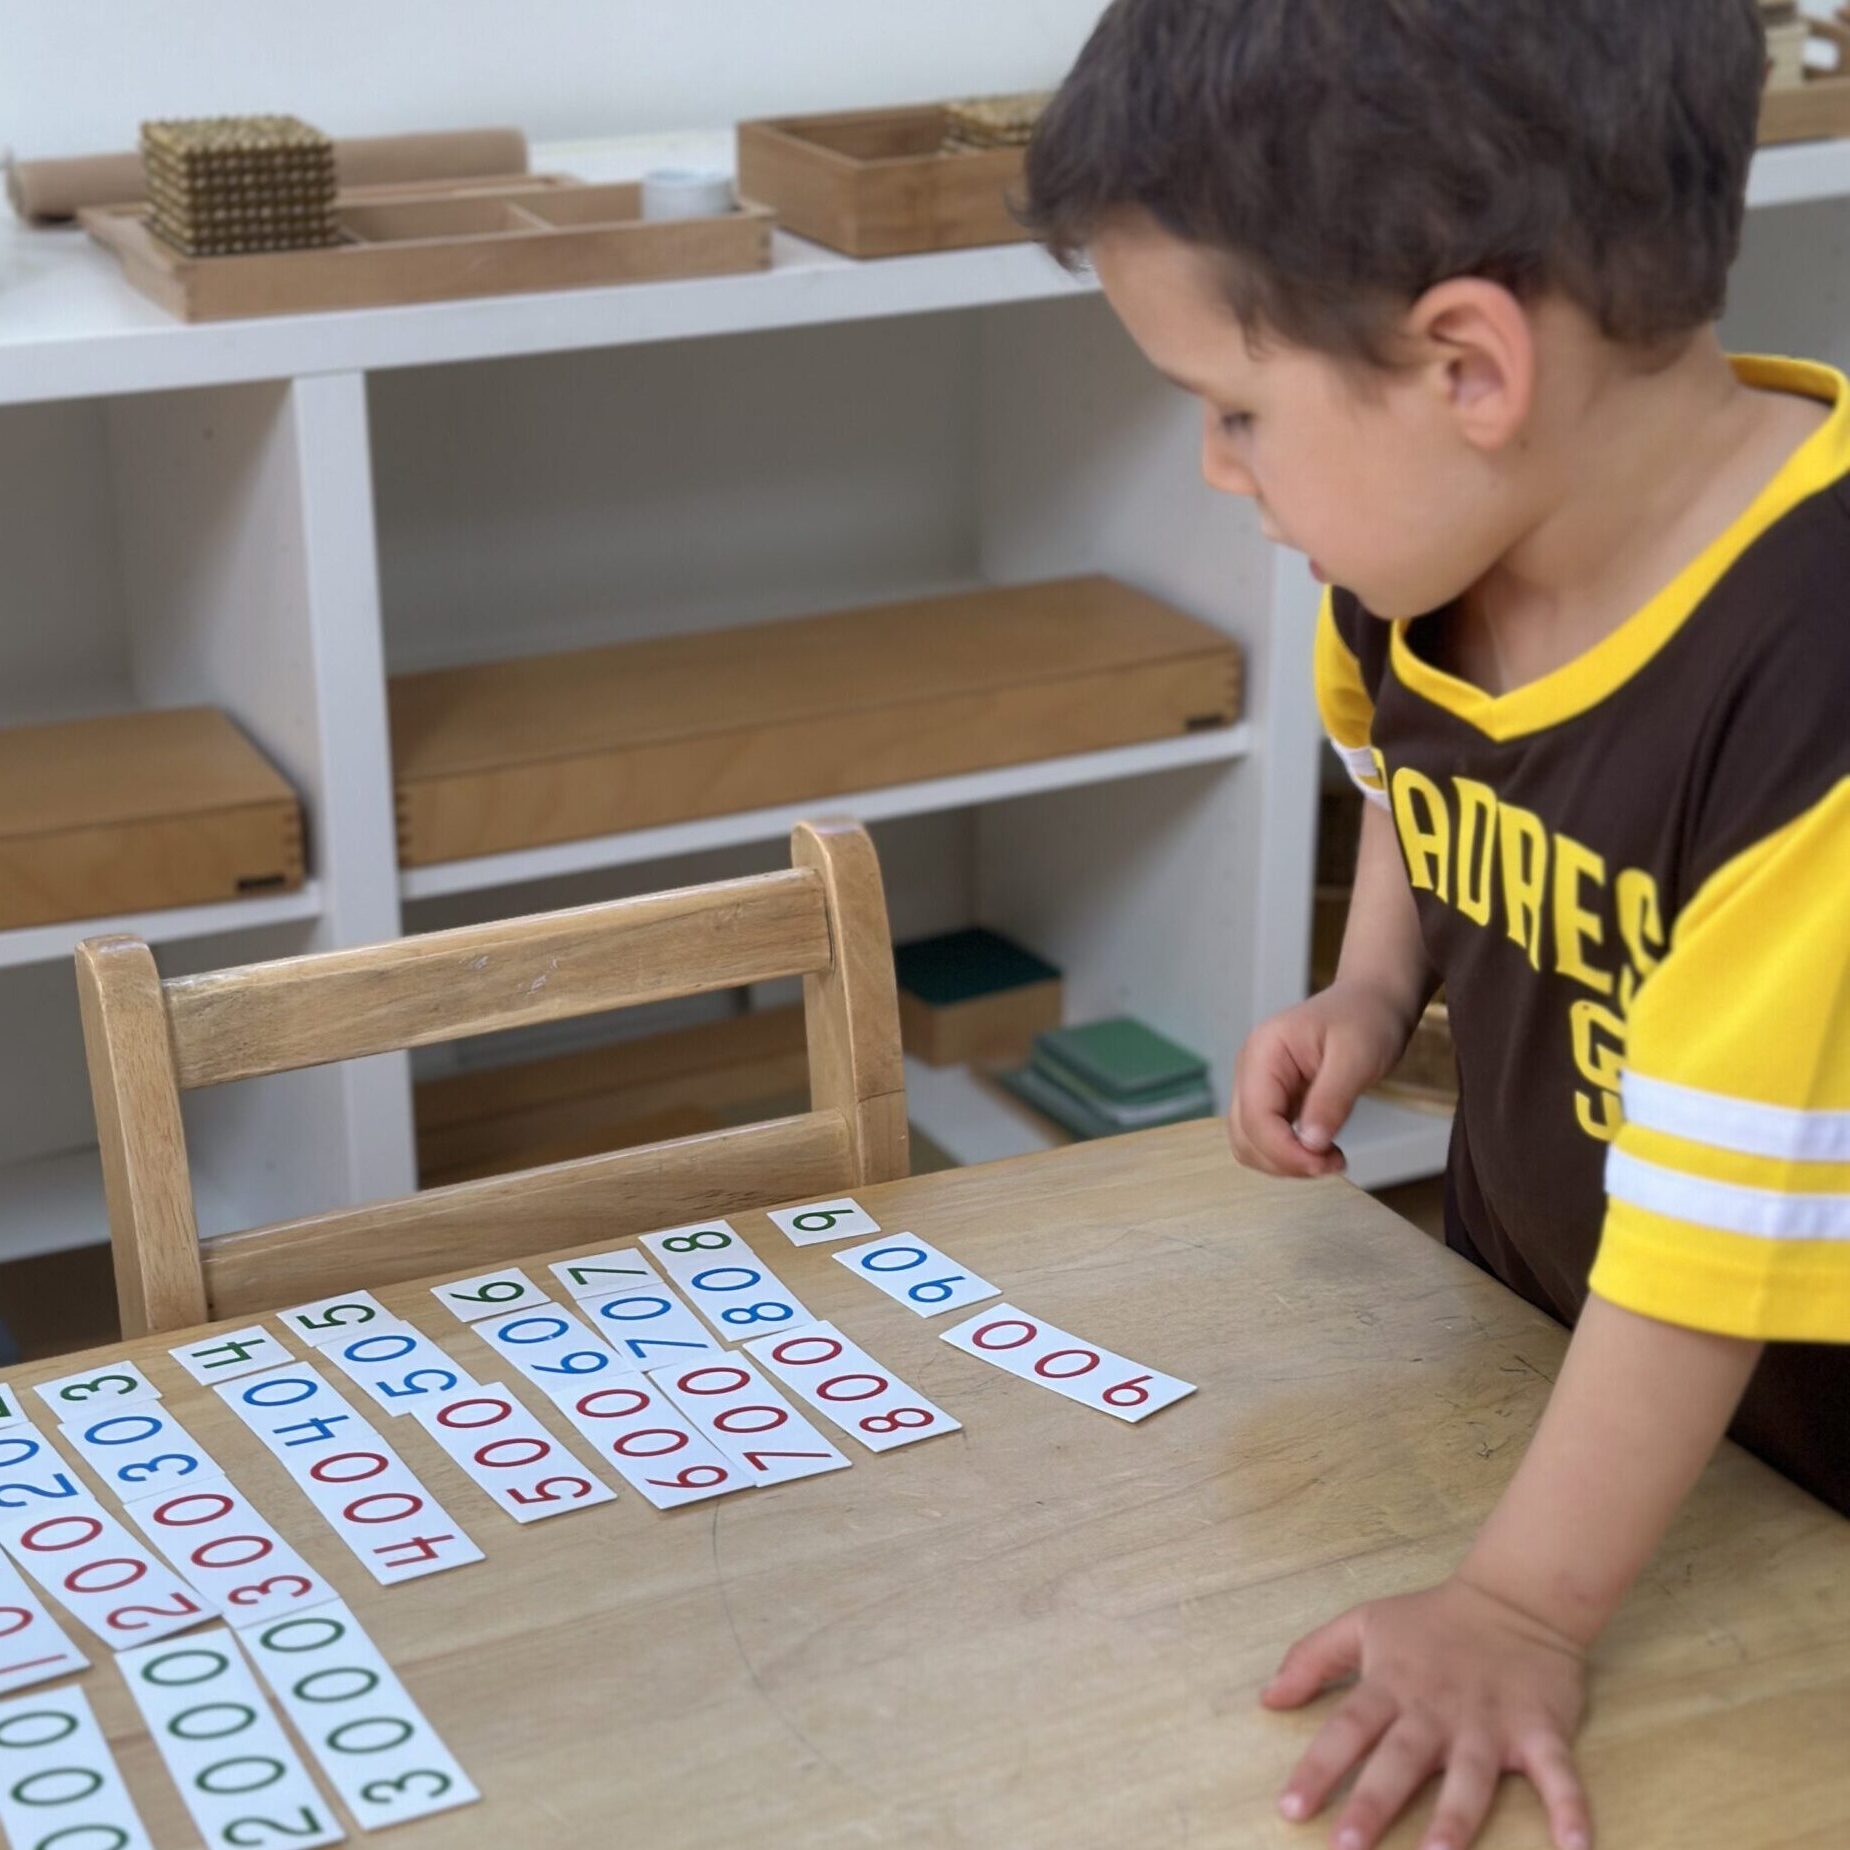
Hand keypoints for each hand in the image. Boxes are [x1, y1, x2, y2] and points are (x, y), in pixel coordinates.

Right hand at [1229, 980, 1412, 1177]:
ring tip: (1329, 1157)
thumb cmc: (1366, 1019)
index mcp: (1264, 1052)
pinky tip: (1322, 1149)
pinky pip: (1266, 1139)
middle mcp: (1251, 1069)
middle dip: (1284, 1160)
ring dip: (1285, 1162)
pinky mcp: (1272, 1100)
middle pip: (1244, 1135)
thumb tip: (1310, 1145)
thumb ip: (1331, 1100)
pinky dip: (1289, 1154)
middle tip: (1333, 1163)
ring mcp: (1257, 1085)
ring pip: (1250, 1143)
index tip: (1325, 1163)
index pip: (1255, 1116)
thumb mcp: (1357, 1058)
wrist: (1372, 1002)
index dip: (1285, 1151)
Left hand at [1262, 1576, 1590, 1849]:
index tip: (1290, 1809)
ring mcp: (1491, 1722)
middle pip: (1400, 1760)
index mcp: (1392, 1686)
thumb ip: (1312, 1658)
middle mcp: (1437, 1710)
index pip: (1347, 1728)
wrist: (1516, 1598)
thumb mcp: (1363, 1623)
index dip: (1317, 1768)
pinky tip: (1577, 1849)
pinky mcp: (1541, 1730)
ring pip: (1471, 1776)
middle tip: (1346, 1848)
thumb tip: (1266, 1698)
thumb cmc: (1431, 1621)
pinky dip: (1571, 1810)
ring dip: (1456, 1818)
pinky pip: (1559, 1775)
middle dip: (1373, 1803)